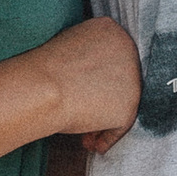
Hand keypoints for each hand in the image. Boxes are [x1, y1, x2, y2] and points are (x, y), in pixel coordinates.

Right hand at [48, 17, 140, 150]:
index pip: (114, 55)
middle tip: (85, 112)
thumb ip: (88, 54)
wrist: (43, 87)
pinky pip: (120, 126)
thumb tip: (92, 77)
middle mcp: (129, 51)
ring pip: (122, 103)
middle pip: (122, 79)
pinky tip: (92, 145)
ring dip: (104, 120)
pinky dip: (107, 137)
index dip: (101, 75)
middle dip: (104, 99)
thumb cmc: (44, 69)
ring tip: (85, 135)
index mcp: (113, 30)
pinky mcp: (130, 107)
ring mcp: (133, 80)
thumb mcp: (70, 46)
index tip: (87, 87)